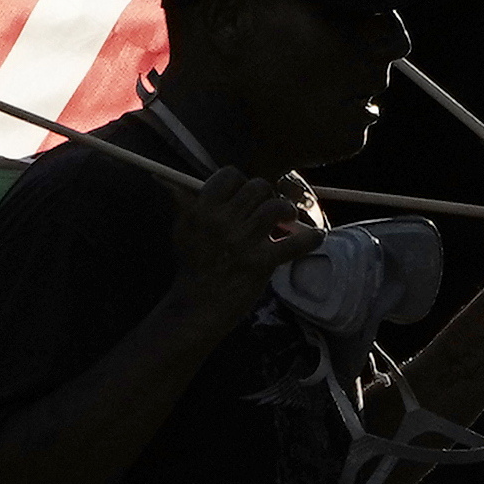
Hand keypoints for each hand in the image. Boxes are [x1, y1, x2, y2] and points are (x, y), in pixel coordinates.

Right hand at [166, 163, 325, 318]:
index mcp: (201, 210)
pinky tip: (315, 238)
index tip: (244, 195)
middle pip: (258, 186)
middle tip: (265, 208)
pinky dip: (310, 239)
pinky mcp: (261, 262)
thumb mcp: (181, 231)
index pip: (229, 175)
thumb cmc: (192, 267)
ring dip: (287, 211)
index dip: (240, 182)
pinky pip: (295, 243)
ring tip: (286, 219)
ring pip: (277, 207)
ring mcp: (243, 241)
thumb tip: (168, 180)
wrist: (198, 307)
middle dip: (266, 195)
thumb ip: (182, 204)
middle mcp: (222, 221)